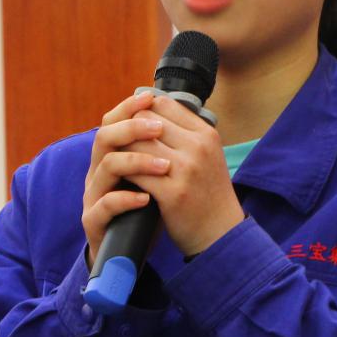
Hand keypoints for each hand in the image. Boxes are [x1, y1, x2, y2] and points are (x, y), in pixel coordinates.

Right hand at [82, 92, 170, 266]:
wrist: (131, 254)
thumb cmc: (149, 211)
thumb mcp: (156, 177)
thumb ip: (161, 150)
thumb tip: (185, 116)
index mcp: (111, 157)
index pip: (112, 121)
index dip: (128, 108)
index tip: (151, 98)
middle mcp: (98, 173)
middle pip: (104, 137)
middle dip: (131, 128)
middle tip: (158, 128)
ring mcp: (93, 197)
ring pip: (106, 167)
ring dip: (136, 161)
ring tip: (165, 166)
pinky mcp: (94, 222)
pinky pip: (105, 205)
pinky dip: (126, 199)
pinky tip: (146, 198)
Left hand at [83, 92, 242, 259]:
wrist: (221, 233)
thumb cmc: (208, 193)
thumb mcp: (206, 156)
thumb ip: (183, 135)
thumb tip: (147, 112)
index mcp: (206, 133)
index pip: (162, 103)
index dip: (142, 111)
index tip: (131, 125)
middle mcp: (198, 146)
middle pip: (146, 119)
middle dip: (128, 130)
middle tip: (117, 142)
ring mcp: (187, 169)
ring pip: (137, 143)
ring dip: (122, 151)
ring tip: (114, 159)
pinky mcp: (173, 193)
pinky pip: (135, 172)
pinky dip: (124, 173)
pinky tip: (120, 179)